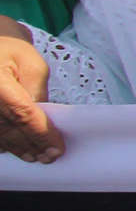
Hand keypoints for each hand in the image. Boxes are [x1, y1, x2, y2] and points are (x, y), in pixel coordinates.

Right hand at [0, 29, 59, 164]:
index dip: (40, 134)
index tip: (56, 148)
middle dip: (31, 145)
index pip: (22, 113)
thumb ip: (37, 91)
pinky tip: (17, 149)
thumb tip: (44, 116)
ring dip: (18, 148)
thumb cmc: (10, 53)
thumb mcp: (33, 65)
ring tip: (36, 157)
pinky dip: (4, 143)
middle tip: (49, 157)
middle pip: (8, 129)